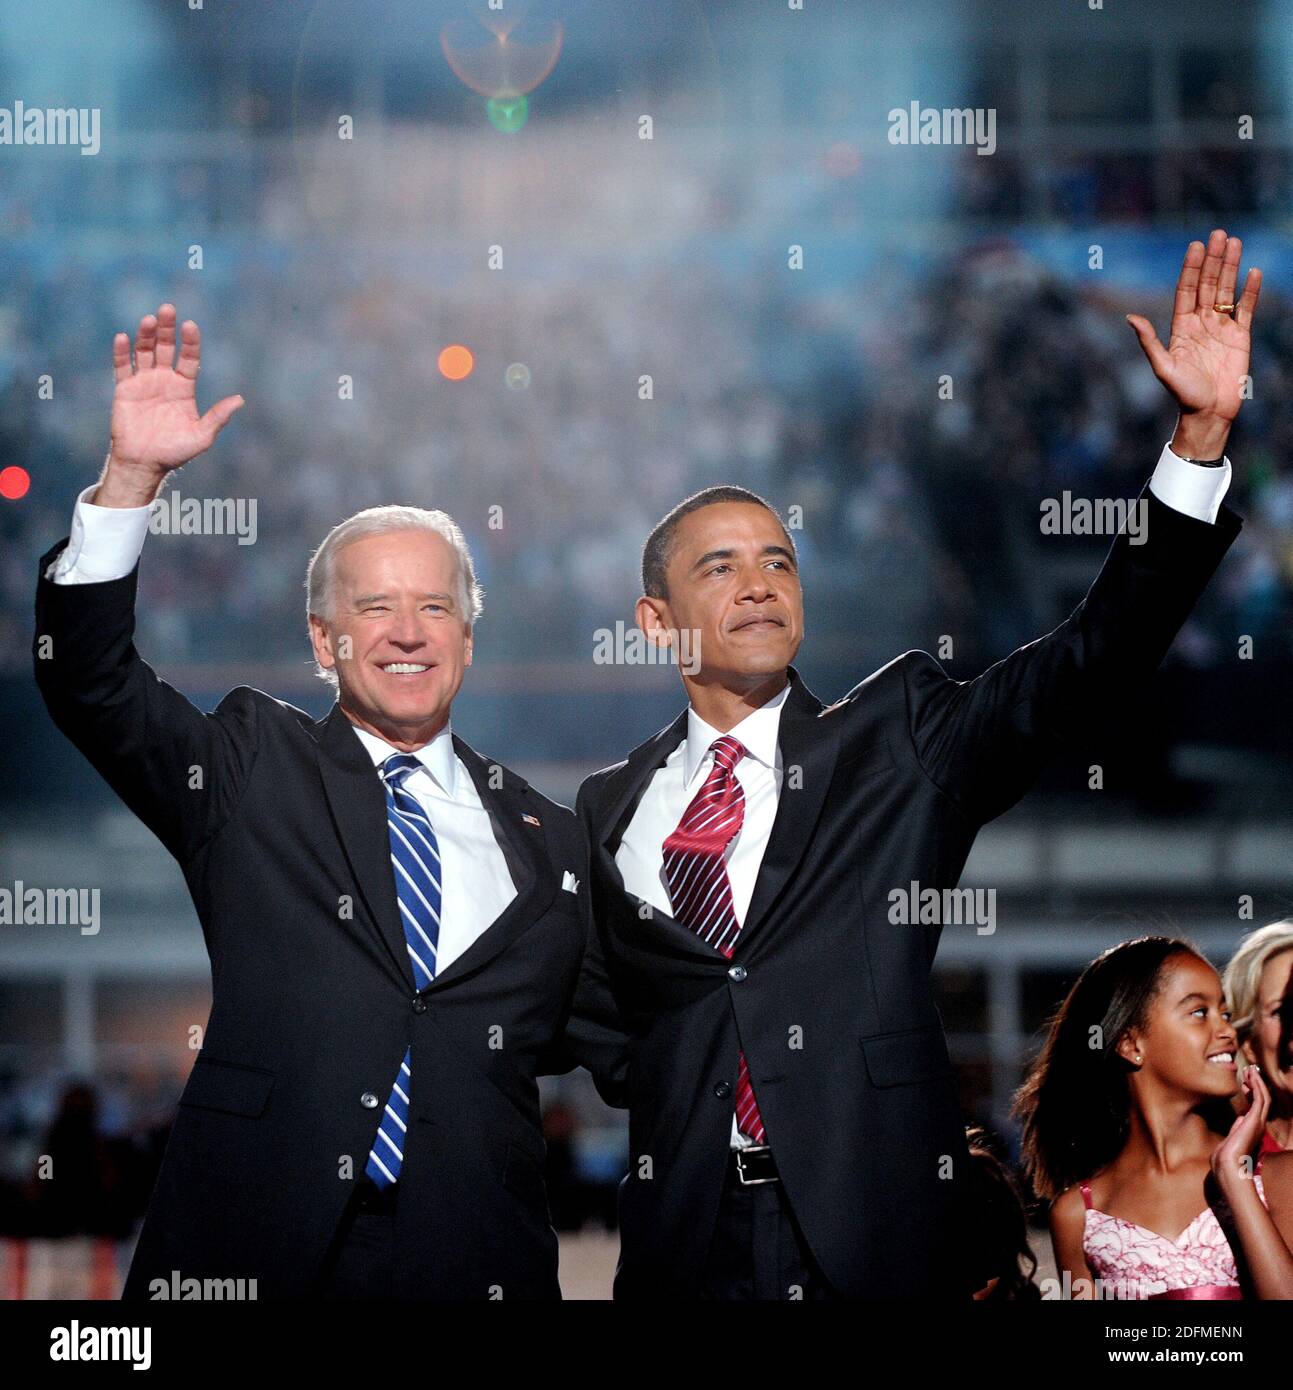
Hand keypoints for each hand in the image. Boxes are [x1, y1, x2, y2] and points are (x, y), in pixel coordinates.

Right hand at [108, 303, 243, 474]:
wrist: (144, 463)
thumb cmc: (175, 452)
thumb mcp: (201, 436)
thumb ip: (218, 417)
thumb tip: (239, 400)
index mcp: (184, 388)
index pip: (188, 358)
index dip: (190, 342)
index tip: (190, 326)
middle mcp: (165, 380)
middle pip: (165, 348)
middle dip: (167, 329)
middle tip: (168, 309)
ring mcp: (144, 383)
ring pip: (144, 352)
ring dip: (145, 335)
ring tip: (148, 319)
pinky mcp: (124, 389)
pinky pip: (122, 367)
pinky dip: (122, 353)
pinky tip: (123, 338)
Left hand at [1126, 229, 1261, 457]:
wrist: (1209, 413)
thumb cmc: (1183, 394)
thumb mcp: (1163, 367)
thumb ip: (1149, 341)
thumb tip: (1131, 318)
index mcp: (1181, 328)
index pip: (1186, 291)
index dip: (1191, 268)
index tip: (1195, 246)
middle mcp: (1201, 324)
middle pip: (1207, 284)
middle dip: (1212, 260)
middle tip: (1218, 234)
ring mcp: (1221, 328)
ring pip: (1226, 291)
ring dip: (1230, 267)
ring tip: (1234, 243)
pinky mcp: (1240, 337)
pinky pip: (1246, 309)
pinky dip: (1250, 292)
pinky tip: (1253, 273)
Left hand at [1211, 1063, 1269, 1185]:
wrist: (1228, 1164)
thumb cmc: (1226, 1156)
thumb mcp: (1232, 1138)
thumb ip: (1237, 1128)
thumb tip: (1240, 1118)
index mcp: (1252, 1129)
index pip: (1254, 1108)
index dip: (1251, 1094)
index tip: (1245, 1084)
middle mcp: (1258, 1124)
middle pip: (1262, 1100)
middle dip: (1256, 1085)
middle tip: (1251, 1072)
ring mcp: (1258, 1122)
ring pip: (1264, 1097)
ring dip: (1258, 1083)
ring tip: (1252, 1071)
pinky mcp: (1256, 1119)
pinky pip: (1261, 1099)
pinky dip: (1258, 1087)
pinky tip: (1252, 1078)